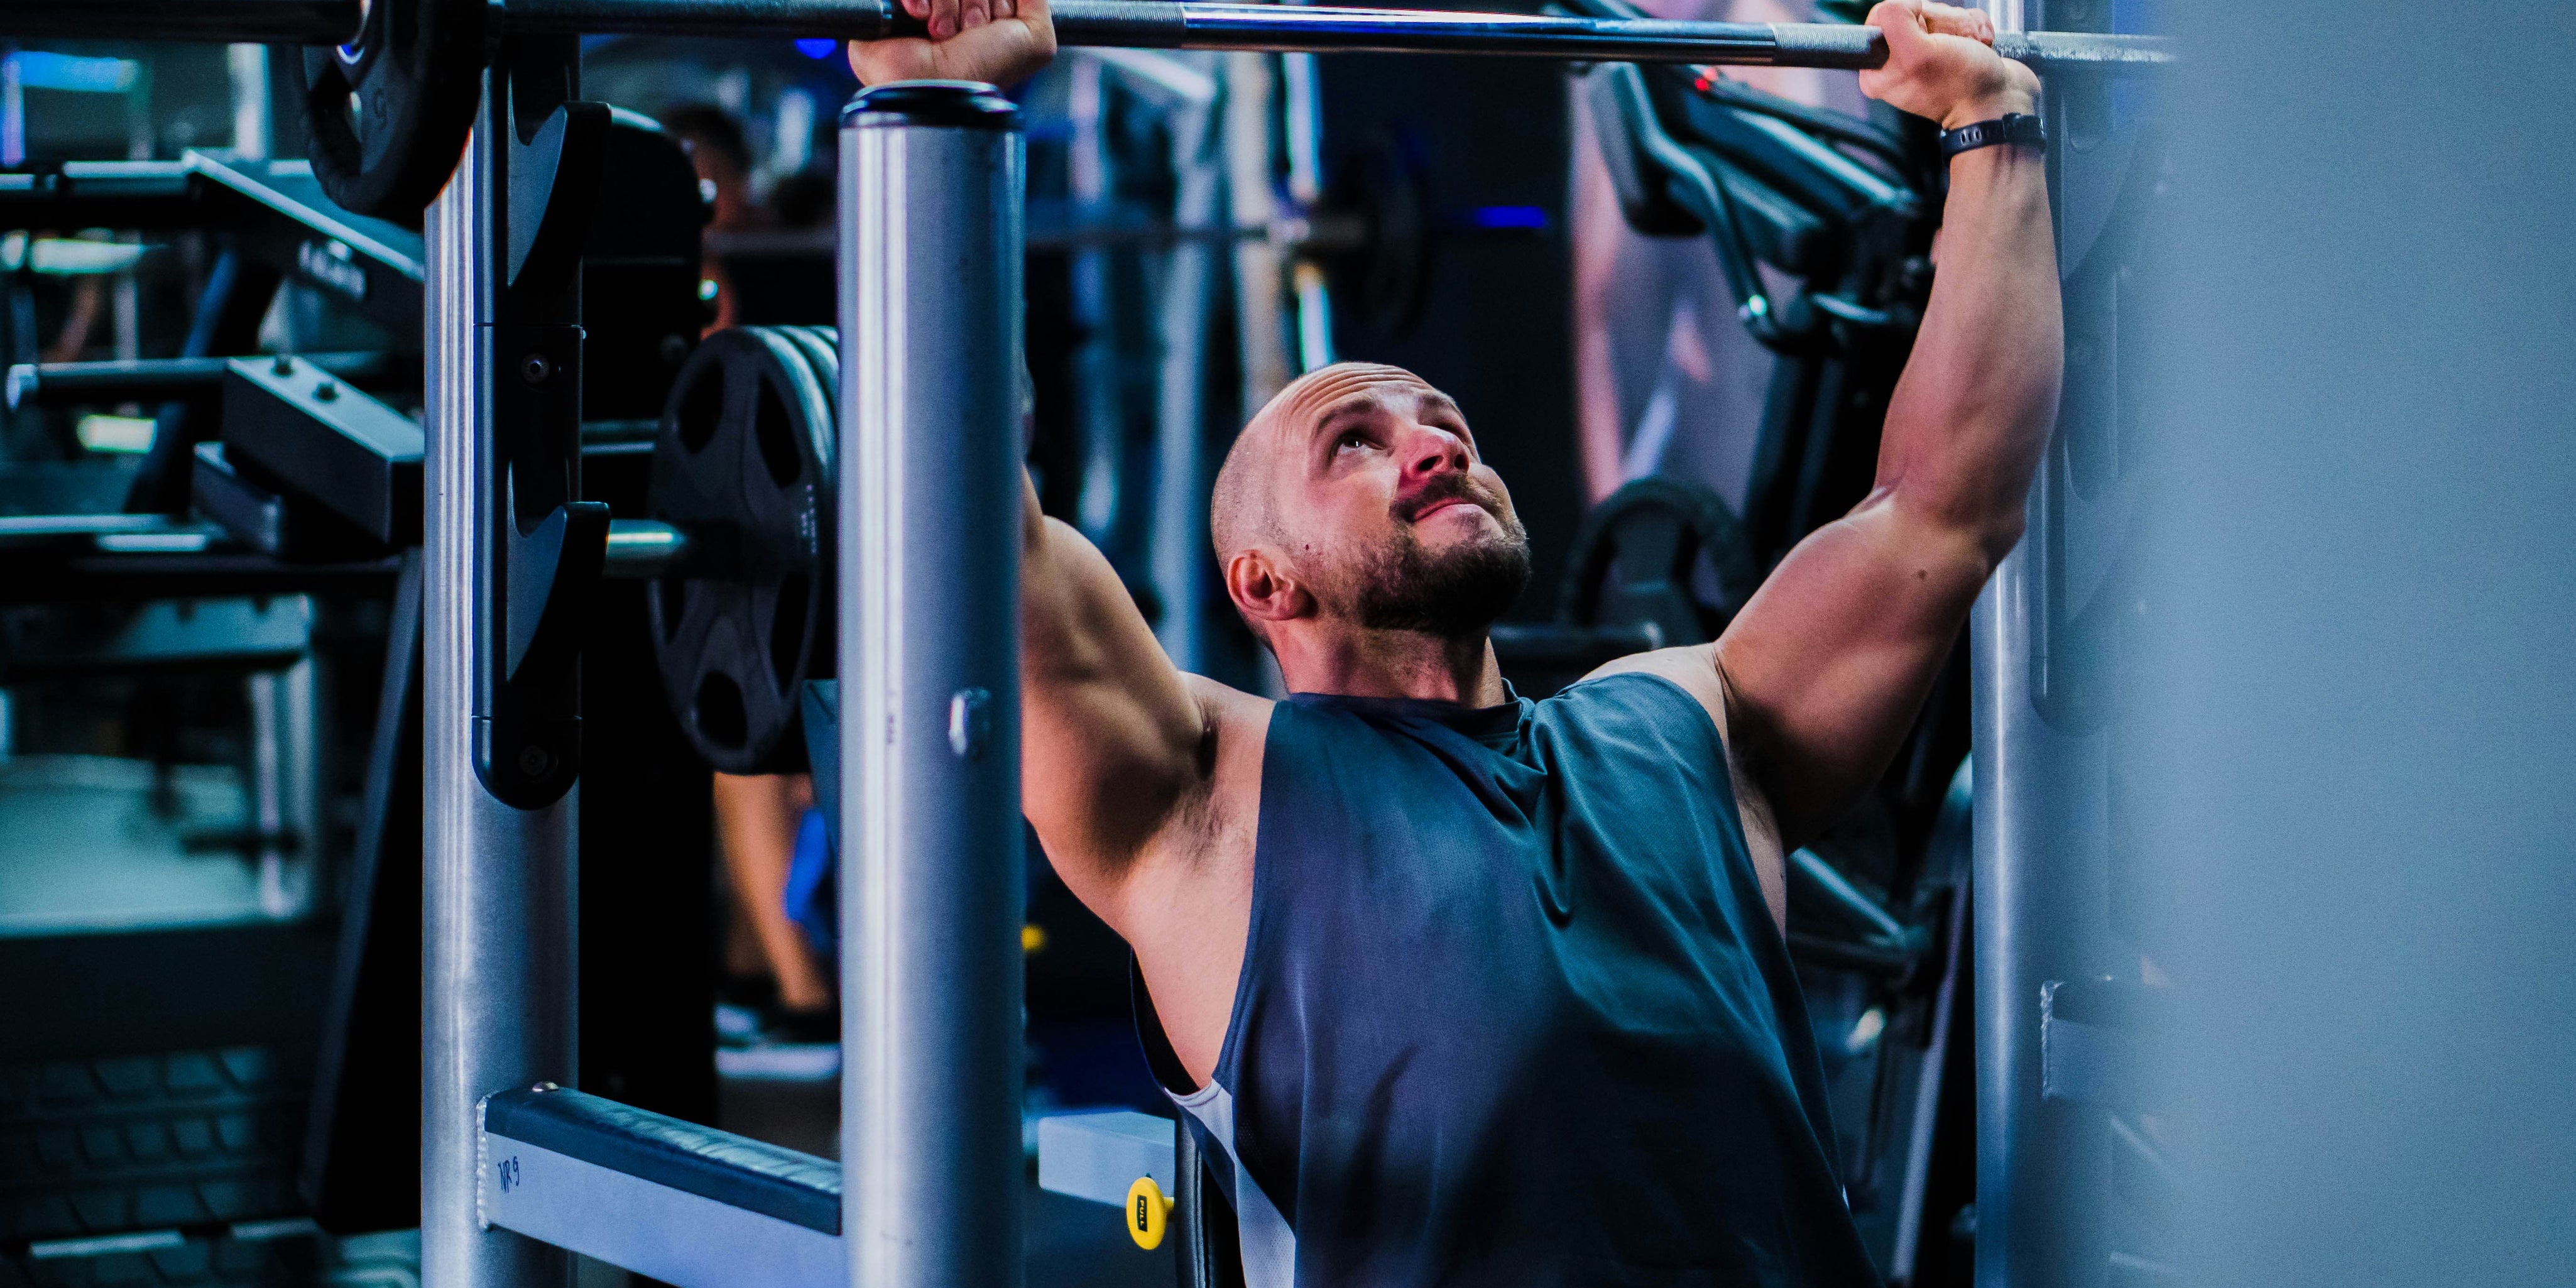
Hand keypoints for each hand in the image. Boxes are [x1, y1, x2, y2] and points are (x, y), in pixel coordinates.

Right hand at [848, 0, 1056, 87]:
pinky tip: (919, 17)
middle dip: (976, 3)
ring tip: (941, 33)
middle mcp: (954, 10)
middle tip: (968, 32)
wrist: (933, 87)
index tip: (991, 29)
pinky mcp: (892, 7)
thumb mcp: (1034, 41)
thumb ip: (1039, 3)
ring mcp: (924, 8)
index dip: (1000, 3)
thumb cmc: (980, 72)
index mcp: (984, 16)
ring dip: (948, 3)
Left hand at [1857, 0, 2039, 129]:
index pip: (1883, 17)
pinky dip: (1977, 28)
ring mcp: (1929, 54)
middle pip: (1916, 12)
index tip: (1925, 38)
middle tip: (1951, 47)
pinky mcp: (1955, 47)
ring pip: (1943, 13)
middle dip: (1942, 22)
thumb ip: (1894, 20)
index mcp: (1878, 70)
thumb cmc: (1961, 84)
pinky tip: (1980, 46)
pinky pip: (1964, 19)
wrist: (2001, 103)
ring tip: (1969, 50)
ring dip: (1963, 27)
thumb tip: (1903, 4)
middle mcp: (1899, 63)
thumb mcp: (1915, 53)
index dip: (1910, 17)